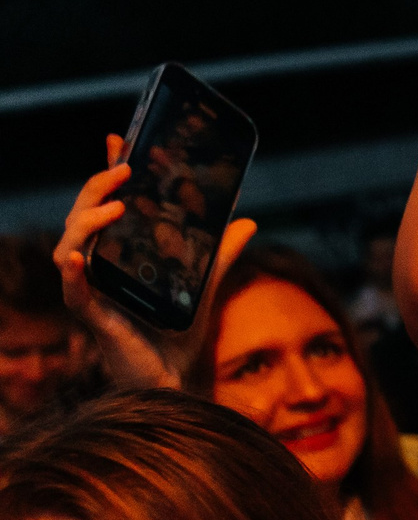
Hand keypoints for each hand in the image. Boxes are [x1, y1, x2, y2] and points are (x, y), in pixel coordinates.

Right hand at [53, 135, 254, 390]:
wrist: (175, 380)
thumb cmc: (177, 334)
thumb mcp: (203, 284)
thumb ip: (219, 253)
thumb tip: (247, 221)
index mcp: (118, 254)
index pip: (105, 205)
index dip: (106, 171)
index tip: (117, 139)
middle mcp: (98, 268)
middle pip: (81, 217)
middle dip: (98, 187)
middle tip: (125, 167)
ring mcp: (92, 292)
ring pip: (67, 246)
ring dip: (87, 220)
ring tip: (118, 206)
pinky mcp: (94, 319)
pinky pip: (74, 292)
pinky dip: (72, 272)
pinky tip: (77, 257)